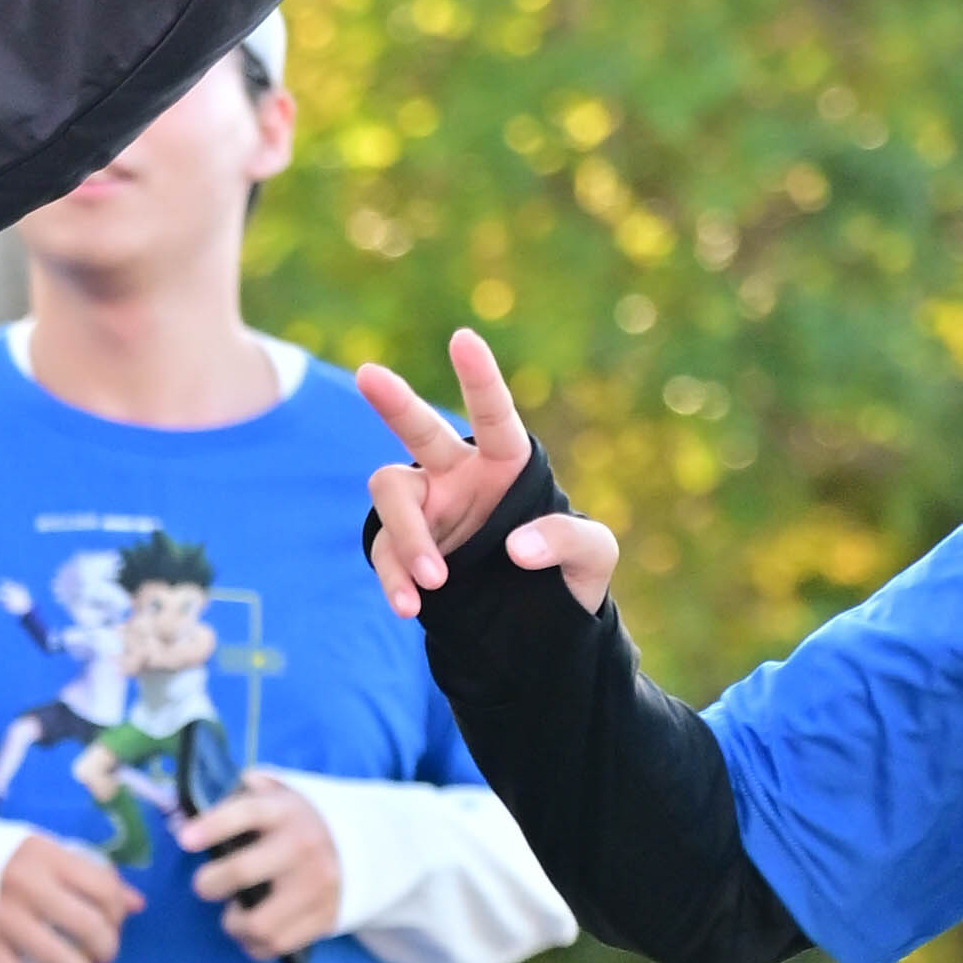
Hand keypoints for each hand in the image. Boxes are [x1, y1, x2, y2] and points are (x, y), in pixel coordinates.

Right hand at [0, 829, 138, 962]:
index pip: (103, 888)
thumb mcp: (39, 849)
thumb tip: (136, 904)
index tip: (117, 923)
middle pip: (89, 926)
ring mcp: (4, 921)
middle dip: (107, 948)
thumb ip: (84, 872)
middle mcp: (29, 888)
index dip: (119, 911)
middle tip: (105, 956)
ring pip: (60, 959)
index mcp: (46, 857)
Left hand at [184, 775, 343, 960]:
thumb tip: (193, 807)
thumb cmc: (306, 821)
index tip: (185, 840)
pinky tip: (252, 930)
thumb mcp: (283, 795)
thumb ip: (245, 794)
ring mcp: (314, 886)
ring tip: (234, 914)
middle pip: (242, 872)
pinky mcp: (324, 918)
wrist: (376, 845)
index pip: (246, 813)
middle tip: (206, 886)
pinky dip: (254, 943)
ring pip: (256, 922)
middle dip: (209, 883)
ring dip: (233, 923)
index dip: (212, 826)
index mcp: (286, 812)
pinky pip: (275, 944)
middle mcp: (302, 848)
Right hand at [355, 324, 620, 623]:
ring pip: (392, 495)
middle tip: (368, 374)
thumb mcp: (594, 558)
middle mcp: (458, 476)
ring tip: (433, 580)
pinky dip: (393, 579)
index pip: (493, 415)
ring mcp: (427, 511)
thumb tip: (519, 547)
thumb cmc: (569, 574)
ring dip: (408, 535)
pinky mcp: (404, 551)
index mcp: (507, 463)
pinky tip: (408, 606)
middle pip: (419, 431)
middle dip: (394, 401)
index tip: (463, 338)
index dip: (479, 377)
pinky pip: (385, 554)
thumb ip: (569, 541)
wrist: (532, 624)